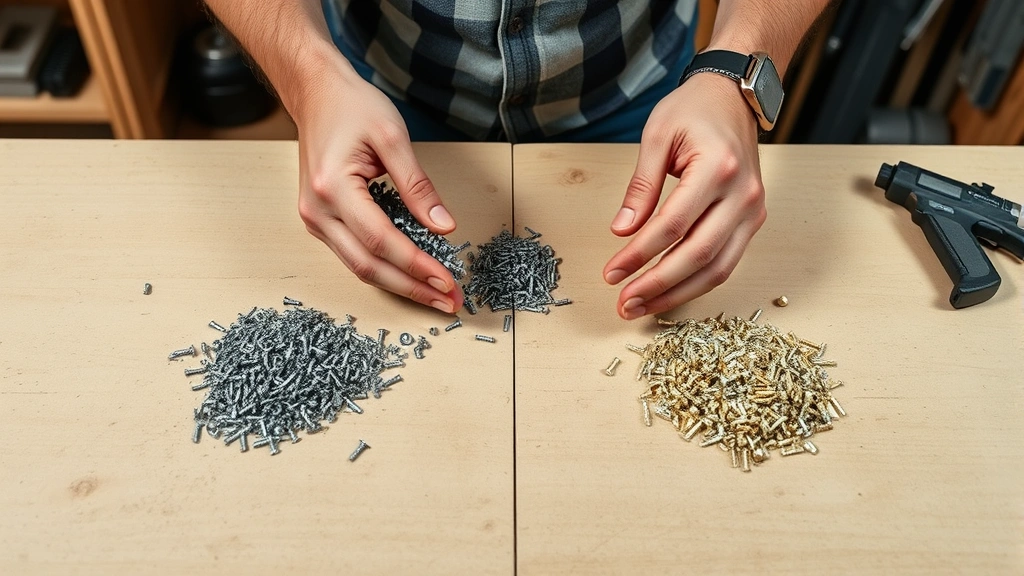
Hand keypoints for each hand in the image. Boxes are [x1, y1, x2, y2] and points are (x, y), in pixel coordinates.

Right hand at [294, 58, 462, 312]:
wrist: (316, 94)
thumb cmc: (352, 107)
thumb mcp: (393, 138)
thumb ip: (418, 186)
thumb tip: (444, 227)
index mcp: (332, 188)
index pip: (380, 240)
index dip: (416, 264)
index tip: (447, 280)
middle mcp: (317, 211)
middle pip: (368, 266)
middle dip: (412, 288)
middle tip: (449, 301)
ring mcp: (315, 220)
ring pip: (359, 267)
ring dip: (400, 285)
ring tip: (436, 295)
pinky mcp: (321, 221)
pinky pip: (354, 255)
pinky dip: (385, 269)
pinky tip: (413, 275)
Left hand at [603, 72, 766, 318]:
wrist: (733, 97)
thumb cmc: (693, 110)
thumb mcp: (656, 137)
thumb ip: (640, 187)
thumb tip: (621, 233)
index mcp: (717, 168)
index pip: (672, 225)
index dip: (639, 255)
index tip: (611, 273)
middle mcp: (743, 195)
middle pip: (698, 255)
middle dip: (657, 285)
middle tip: (624, 304)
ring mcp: (753, 211)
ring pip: (717, 269)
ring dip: (677, 294)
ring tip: (641, 308)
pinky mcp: (753, 220)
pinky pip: (726, 262)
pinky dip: (696, 283)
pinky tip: (668, 292)